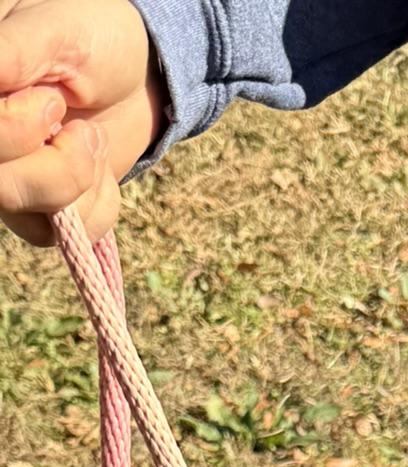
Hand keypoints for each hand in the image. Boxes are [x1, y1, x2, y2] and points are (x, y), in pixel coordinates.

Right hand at [0, 0, 163, 245]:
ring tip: (90, 136)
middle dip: (53, 160)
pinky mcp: (35, 208)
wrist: (133, 74)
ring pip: (18, 207)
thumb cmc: (90, 37)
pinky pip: (54, 233)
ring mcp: (2, 174)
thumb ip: (14, 54)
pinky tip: (98, 166)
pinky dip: (94, 204)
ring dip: (75, 177)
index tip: (52, 100)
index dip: (12, 130)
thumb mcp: (57, 31)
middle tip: (74, 117)